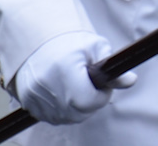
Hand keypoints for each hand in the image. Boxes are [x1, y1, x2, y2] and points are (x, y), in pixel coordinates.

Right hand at [12, 31, 135, 124]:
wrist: (38, 39)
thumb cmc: (72, 42)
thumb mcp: (96, 48)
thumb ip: (113, 68)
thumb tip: (131, 81)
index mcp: (64, 68)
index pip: (88, 101)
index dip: (101, 97)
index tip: (105, 87)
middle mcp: (45, 84)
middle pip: (76, 113)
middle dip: (90, 104)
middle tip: (93, 88)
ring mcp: (33, 95)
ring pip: (64, 118)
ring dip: (76, 109)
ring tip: (79, 88)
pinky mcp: (26, 101)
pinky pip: (50, 117)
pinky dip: (61, 111)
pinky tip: (65, 94)